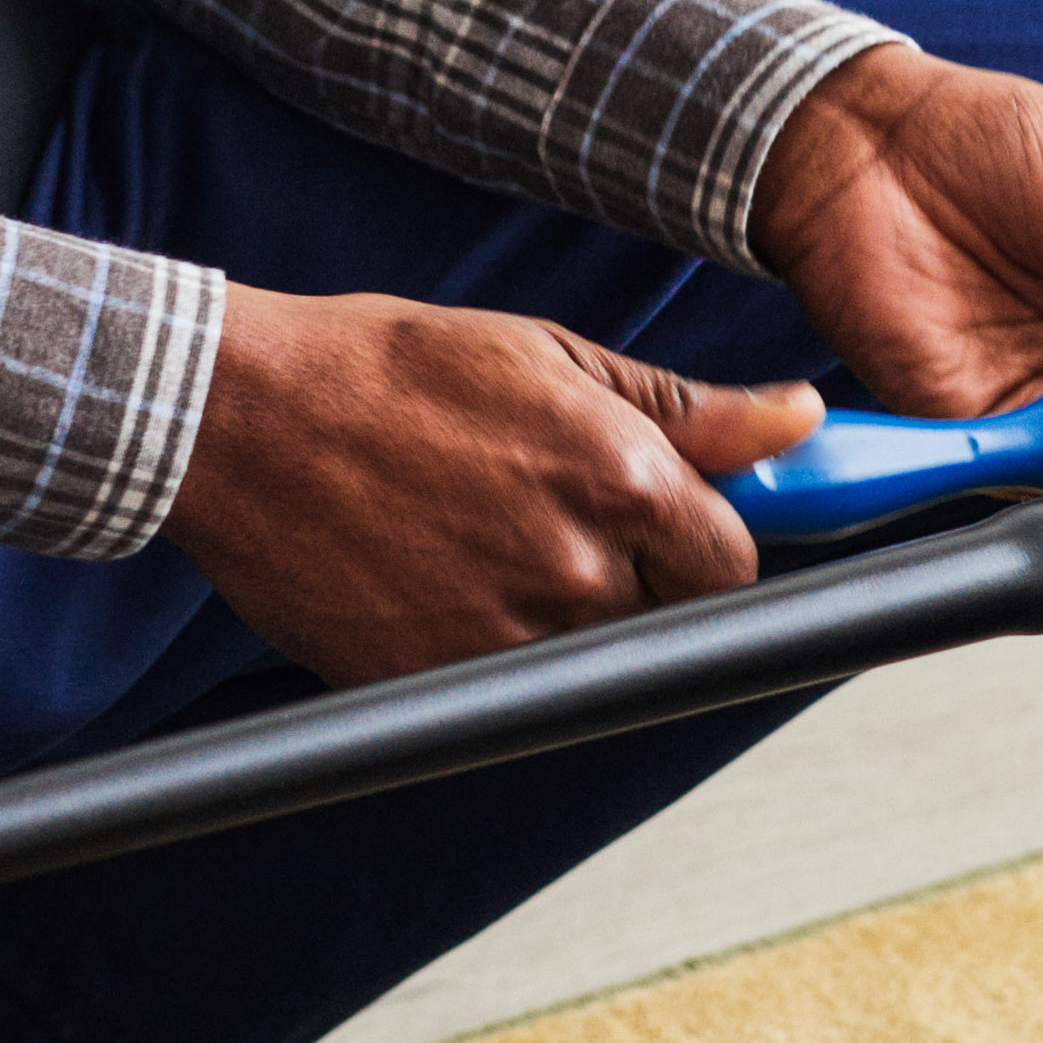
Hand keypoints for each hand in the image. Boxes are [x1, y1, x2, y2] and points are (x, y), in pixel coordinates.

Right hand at [162, 282, 824, 685]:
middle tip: (548, 511)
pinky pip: (509, 686)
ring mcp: (510, 642)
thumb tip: (799, 419)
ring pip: (589, 655)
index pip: (736, 563)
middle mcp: (580, 574)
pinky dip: (488, 640)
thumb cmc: (389, 369)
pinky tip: (434, 568)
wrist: (242, 422)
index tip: (664, 516)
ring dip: (560, 609)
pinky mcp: (442, 687)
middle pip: (667, 616)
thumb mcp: (548, 356)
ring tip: (477, 531)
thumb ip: (687, 407)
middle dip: (635, 573)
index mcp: (624, 481)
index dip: (703, 538)